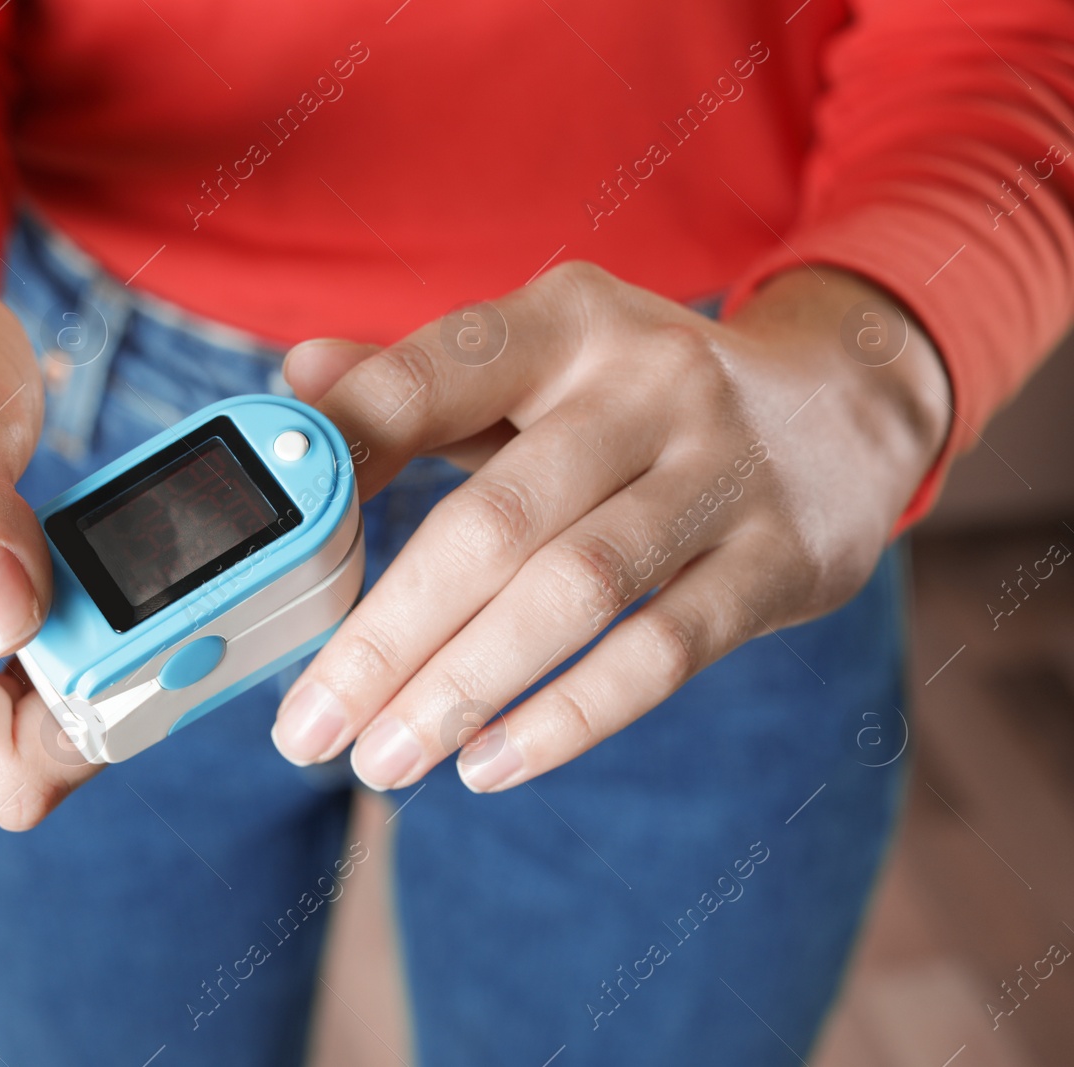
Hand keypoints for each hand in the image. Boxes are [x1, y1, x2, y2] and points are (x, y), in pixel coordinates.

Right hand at [0, 210, 97, 828]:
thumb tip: (7, 623)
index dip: (98, 715)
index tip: (160, 637)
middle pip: (8, 767)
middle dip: (84, 690)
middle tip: (122, 592)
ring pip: (10, 755)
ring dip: (64, 680)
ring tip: (65, 581)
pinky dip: (43, 675)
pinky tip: (46, 606)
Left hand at [270, 262, 950, 791]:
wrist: (843, 409)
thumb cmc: (640, 398)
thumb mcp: (541, 361)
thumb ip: (420, 378)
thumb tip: (298, 377)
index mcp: (565, 321)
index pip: (434, 377)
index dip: (350, 451)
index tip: (278, 544)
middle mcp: (647, 383)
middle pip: (496, 521)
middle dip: (386, 636)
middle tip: (307, 727)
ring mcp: (722, 473)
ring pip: (574, 593)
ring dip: (465, 689)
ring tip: (382, 762)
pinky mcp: (780, 561)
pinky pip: (663, 652)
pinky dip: (569, 717)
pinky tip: (490, 763)